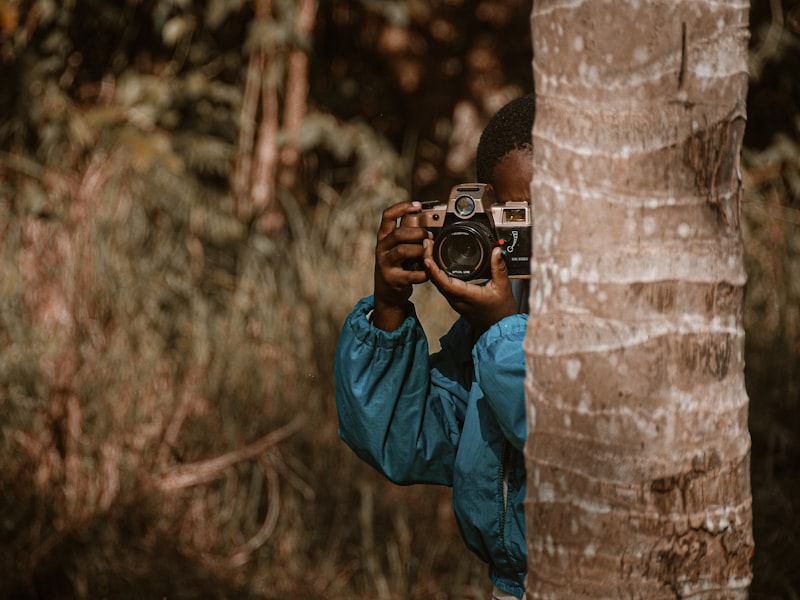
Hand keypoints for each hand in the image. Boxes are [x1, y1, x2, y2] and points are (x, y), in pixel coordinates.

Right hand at [372, 201, 431, 330]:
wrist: (387, 293)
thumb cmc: (398, 266)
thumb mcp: (396, 248)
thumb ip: (408, 236)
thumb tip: (430, 221)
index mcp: (383, 237)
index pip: (387, 216)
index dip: (402, 207)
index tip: (418, 205)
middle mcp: (382, 249)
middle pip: (398, 233)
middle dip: (418, 233)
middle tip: (429, 236)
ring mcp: (385, 264)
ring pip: (403, 251)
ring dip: (420, 250)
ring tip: (429, 252)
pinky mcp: (393, 280)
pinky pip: (412, 274)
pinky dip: (424, 273)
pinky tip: (428, 272)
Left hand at [424, 240, 516, 333]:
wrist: (499, 327)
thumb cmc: (501, 311)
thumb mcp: (503, 287)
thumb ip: (499, 268)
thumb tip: (497, 251)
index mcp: (465, 296)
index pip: (444, 282)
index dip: (433, 270)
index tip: (427, 256)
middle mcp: (456, 299)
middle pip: (435, 280)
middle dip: (428, 260)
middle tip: (427, 243)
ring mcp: (454, 300)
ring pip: (436, 282)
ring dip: (431, 266)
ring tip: (429, 248)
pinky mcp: (455, 299)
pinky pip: (441, 284)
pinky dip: (436, 272)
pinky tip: (436, 262)